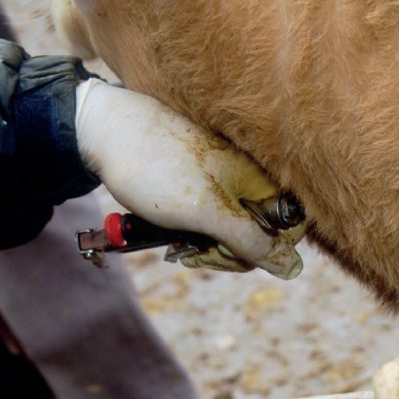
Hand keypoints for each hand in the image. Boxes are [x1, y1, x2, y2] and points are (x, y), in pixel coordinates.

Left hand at [74, 78, 303, 278]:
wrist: (107, 131)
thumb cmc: (157, 169)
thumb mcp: (207, 213)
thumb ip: (252, 240)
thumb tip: (292, 267)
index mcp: (262, 178)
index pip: (288, 232)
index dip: (259, 252)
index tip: (223, 252)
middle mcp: (251, 176)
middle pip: (259, 234)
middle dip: (226, 251)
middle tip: (190, 250)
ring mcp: (227, 178)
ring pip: (232, 229)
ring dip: (206, 244)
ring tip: (175, 242)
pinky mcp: (205, 180)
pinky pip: (212, 216)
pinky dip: (194, 230)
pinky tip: (172, 232)